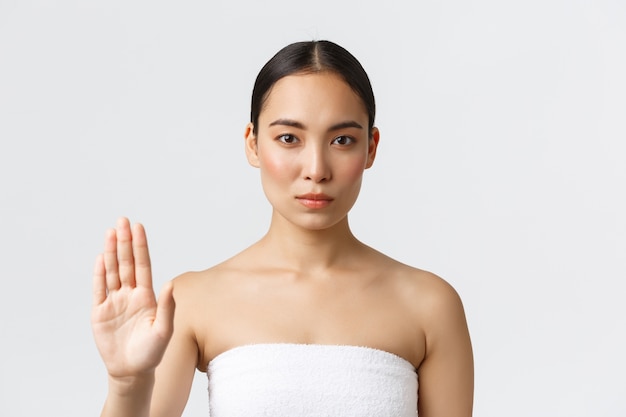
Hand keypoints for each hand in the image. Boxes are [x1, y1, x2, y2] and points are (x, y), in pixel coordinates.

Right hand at [91, 217, 174, 379]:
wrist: (131, 371)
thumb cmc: (151, 352)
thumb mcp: (163, 330)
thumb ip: (167, 307)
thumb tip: (171, 284)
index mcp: (147, 296)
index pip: (143, 265)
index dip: (140, 246)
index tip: (138, 227)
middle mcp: (131, 294)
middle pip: (127, 263)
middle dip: (125, 242)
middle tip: (122, 220)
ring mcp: (114, 301)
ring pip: (112, 271)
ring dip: (112, 252)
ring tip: (111, 232)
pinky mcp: (100, 312)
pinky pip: (99, 289)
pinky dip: (99, 273)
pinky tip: (102, 257)